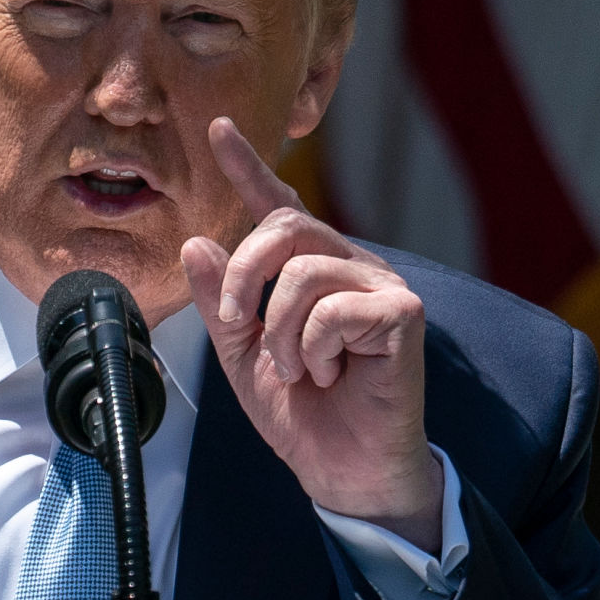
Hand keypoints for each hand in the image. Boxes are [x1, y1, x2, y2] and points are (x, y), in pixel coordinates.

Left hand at [180, 117, 440, 551]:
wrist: (343, 470)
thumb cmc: (303, 415)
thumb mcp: (242, 356)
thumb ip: (221, 302)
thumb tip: (196, 242)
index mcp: (313, 271)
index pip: (279, 208)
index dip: (249, 167)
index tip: (218, 129)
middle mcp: (351, 267)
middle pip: (286, 226)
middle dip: (244, 277)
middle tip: (237, 326)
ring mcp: (382, 287)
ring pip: (305, 272)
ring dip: (281, 333)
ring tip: (296, 370)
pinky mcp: (403, 314)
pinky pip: (336, 308)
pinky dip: (315, 349)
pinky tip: (330, 374)